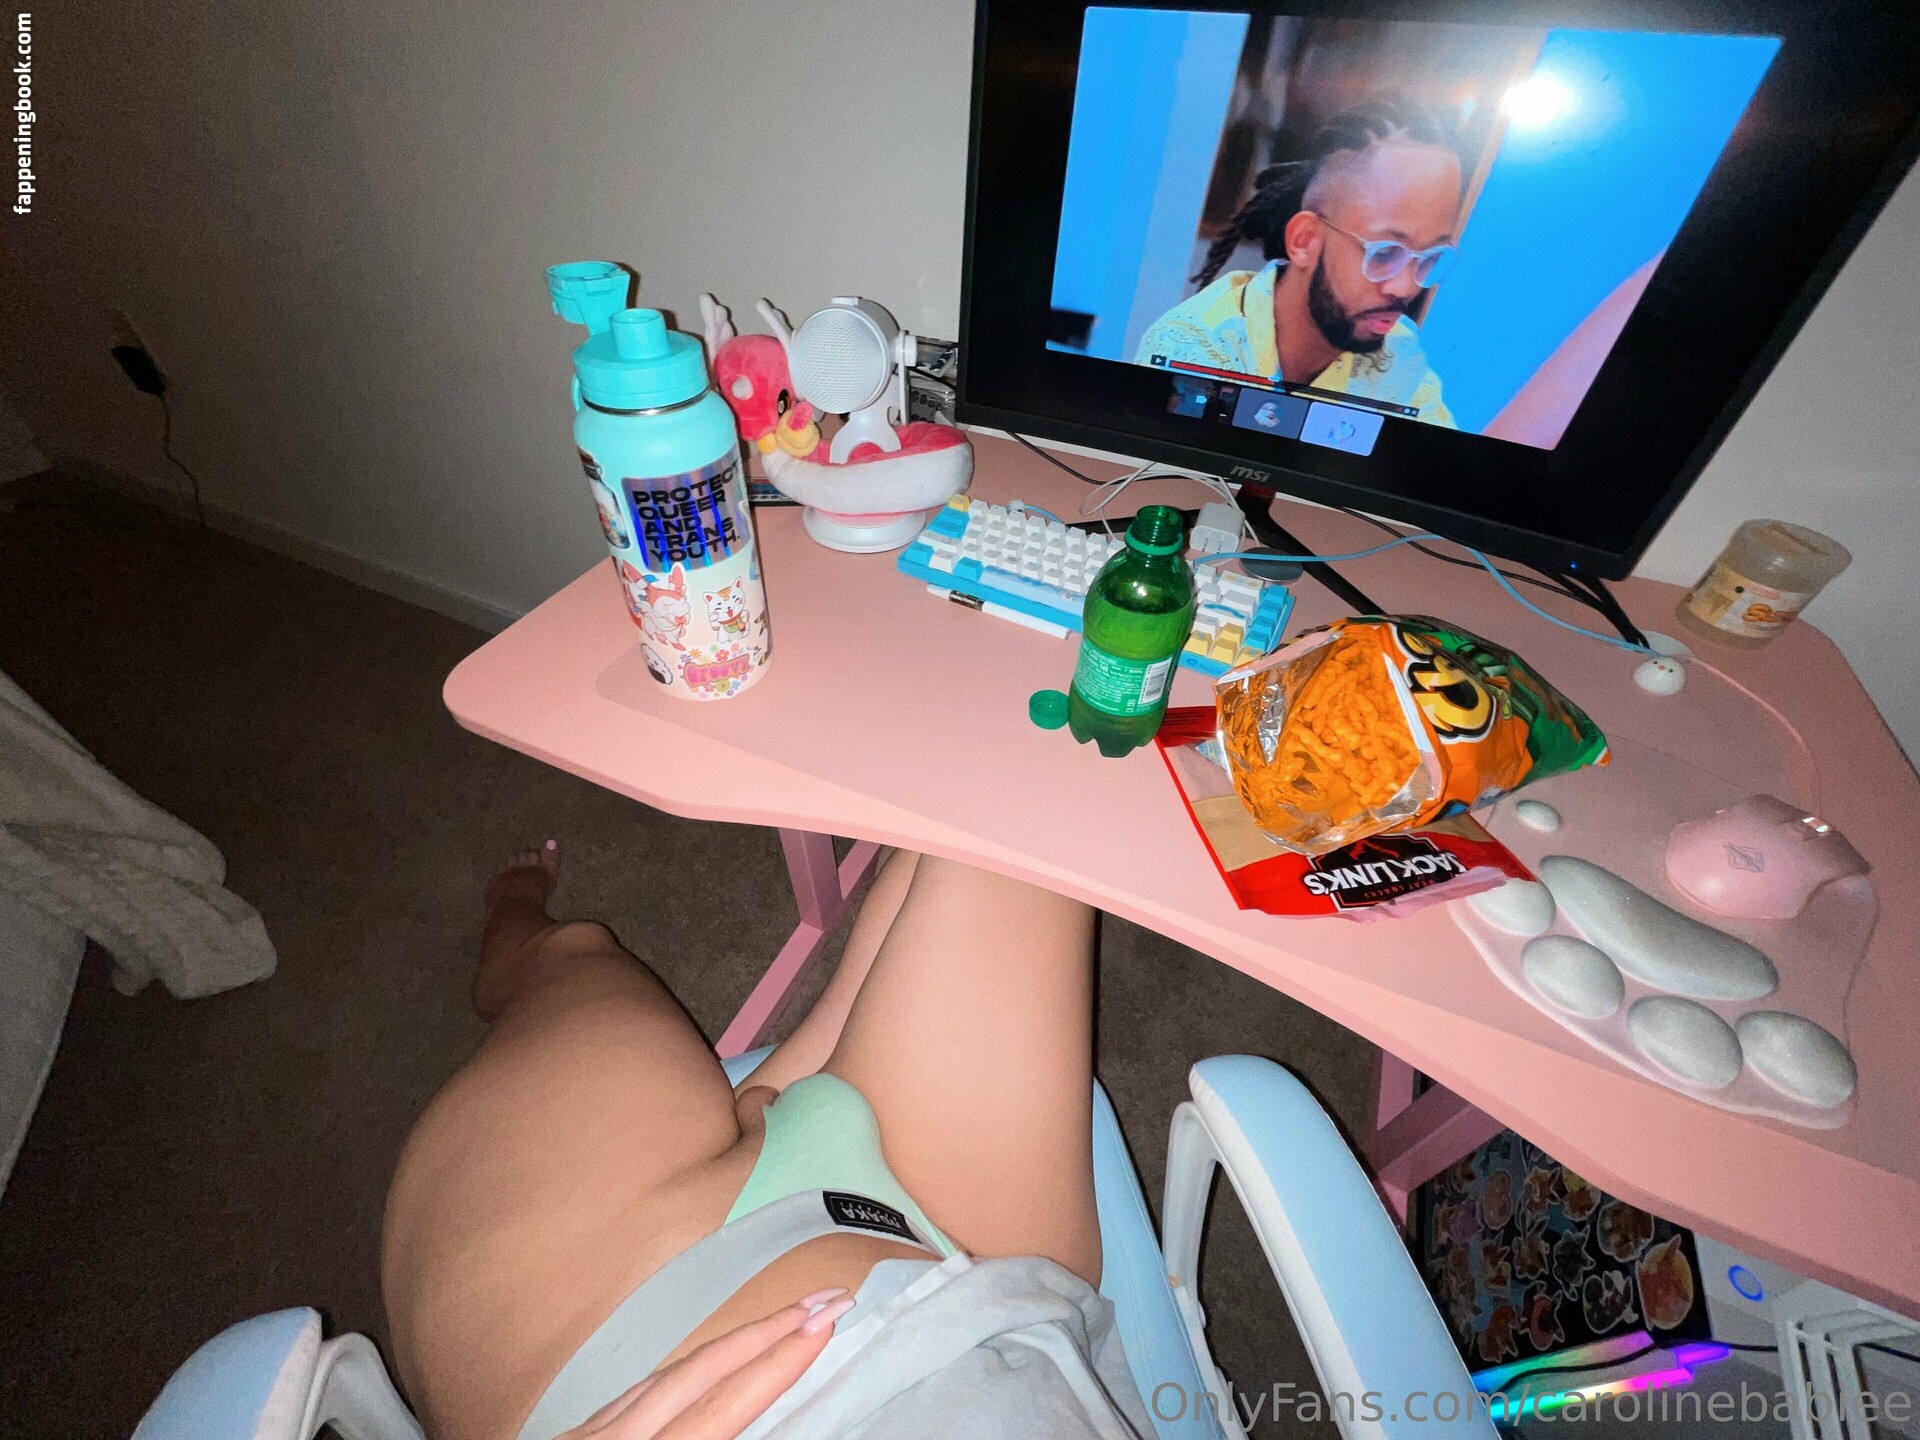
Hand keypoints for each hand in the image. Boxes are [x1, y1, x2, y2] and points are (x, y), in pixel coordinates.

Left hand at [553, 1290, 855, 1439]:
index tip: (821, 1326)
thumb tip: (741, 1424)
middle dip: (766, 1333)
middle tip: (825, 1299)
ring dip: (731, 1346)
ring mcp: (583, 1436)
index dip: (774, 1365)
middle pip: (697, 1372)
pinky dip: (684, 1371)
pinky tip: (703, 1365)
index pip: (717, 1409)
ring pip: (665, 1375)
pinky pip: (637, 1392)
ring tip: (782, 1322)